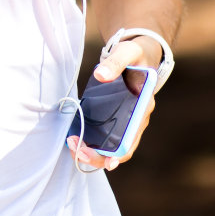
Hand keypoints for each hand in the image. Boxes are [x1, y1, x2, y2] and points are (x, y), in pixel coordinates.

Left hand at [67, 38, 158, 171]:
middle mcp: (136, 119)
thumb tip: (101, 75)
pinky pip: (104, 135)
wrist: (138, 53)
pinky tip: (75, 138)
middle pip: (120, 148)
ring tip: (72, 144)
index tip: (107, 163)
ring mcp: (125, 120)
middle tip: (75, 149)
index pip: (132, 138)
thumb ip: (115, 62)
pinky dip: (90, 140)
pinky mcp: (115, 117)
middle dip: (98, 155)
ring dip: (91, 150)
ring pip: (110, 145)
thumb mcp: (127, 52)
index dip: (120, 153)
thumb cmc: (135, 54)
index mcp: (143, 107)